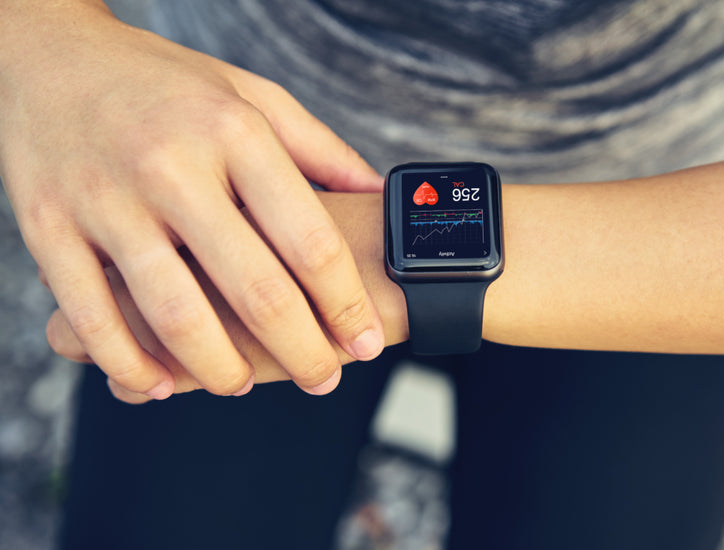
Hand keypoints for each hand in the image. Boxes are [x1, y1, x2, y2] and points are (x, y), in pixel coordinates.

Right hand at [0, 3, 383, 397]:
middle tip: (322, 378)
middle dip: (302, 351)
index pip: (309, 239)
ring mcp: (107, 200)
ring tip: (240, 384)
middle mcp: (172, 167)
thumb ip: (318, 149)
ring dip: (219, 369)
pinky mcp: (49, 227)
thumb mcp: (253, 97)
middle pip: (255, 289)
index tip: (366, 341)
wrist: (52, 57)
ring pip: (176, 315)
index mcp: (234, 133)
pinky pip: (91, 315)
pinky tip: (157, 382)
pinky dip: (127, 362)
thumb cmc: (165, 84)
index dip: (346, 303)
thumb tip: (377, 192)